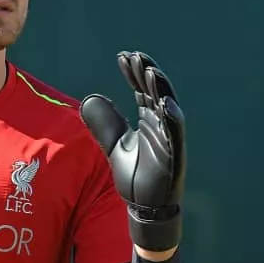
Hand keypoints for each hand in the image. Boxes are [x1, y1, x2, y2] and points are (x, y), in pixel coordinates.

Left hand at [80, 51, 185, 250]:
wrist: (145, 206)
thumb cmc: (134, 174)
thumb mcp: (113, 144)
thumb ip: (104, 123)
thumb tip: (88, 99)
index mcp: (148, 119)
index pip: (141, 90)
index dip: (132, 73)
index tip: (122, 56)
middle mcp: (161, 124)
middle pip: (155, 92)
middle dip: (145, 74)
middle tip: (134, 56)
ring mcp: (170, 138)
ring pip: (167, 107)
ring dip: (160, 89)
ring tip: (150, 71)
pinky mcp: (175, 154)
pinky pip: (175, 133)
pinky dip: (172, 117)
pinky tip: (164, 103)